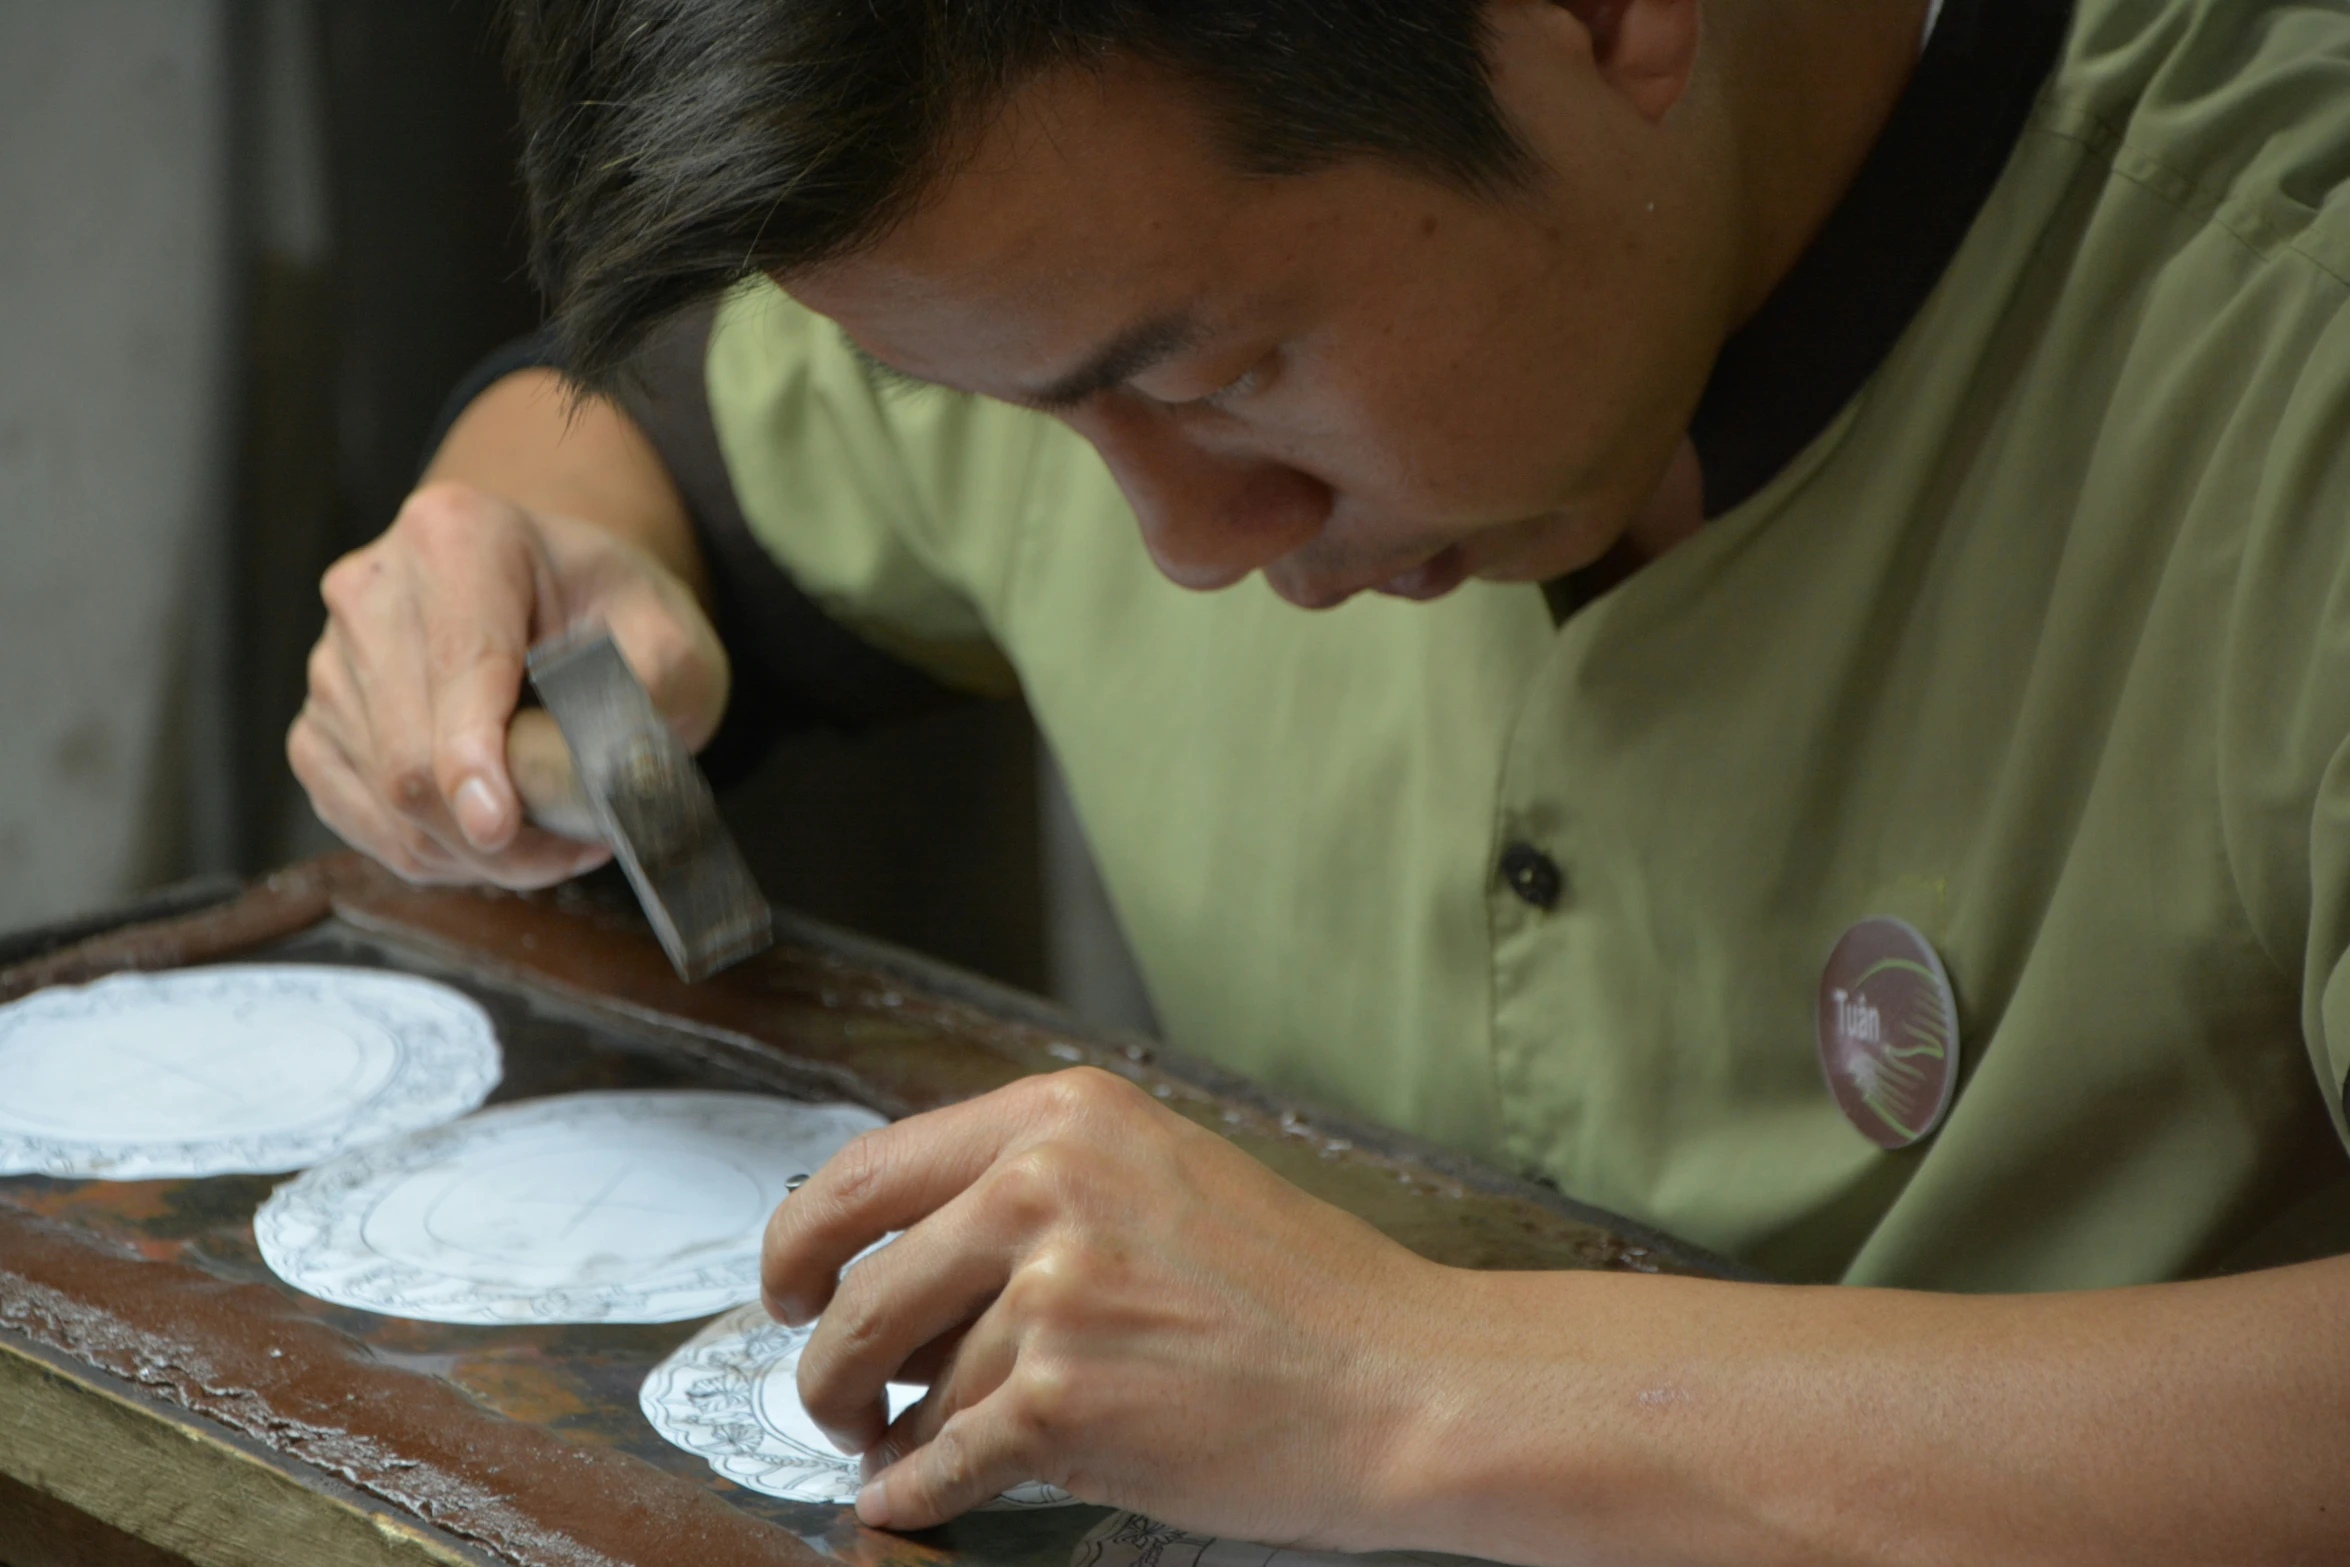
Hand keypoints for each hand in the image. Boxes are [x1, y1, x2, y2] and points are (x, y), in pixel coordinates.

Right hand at [287, 478, 728, 887]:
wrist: (567, 605)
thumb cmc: (619, 620)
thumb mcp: (671, 638)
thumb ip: (647, 692)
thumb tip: (590, 773)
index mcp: (458, 535)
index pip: (458, 667)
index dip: (473, 758)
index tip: (499, 826)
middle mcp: (372, 589)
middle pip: (408, 754)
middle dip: (494, 834)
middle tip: (580, 849)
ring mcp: (331, 659)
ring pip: (386, 801)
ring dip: (473, 852)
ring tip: (556, 838)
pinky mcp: (317, 724)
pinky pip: (362, 820)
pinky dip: (433, 852)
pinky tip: (495, 839)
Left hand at [761, 1067, 1454, 1540]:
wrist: (1403, 1380)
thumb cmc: (1302, 1292)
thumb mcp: (1163, 1175)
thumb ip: (1038, 1184)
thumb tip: (908, 1249)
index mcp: (1063, 1118)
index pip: (865, 1170)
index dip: (798, 1241)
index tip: (787, 1286)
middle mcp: (1043, 1186)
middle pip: (855, 1287)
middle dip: (822, 1361)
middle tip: (831, 1396)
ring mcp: (1053, 1294)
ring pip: (908, 1385)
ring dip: (896, 1434)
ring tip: (909, 1451)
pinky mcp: (1064, 1401)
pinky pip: (940, 1463)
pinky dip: (917, 1493)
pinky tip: (918, 1500)